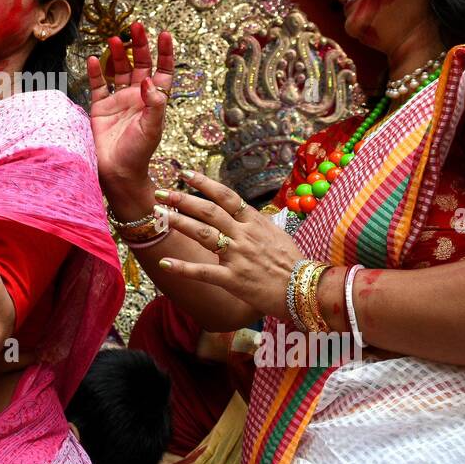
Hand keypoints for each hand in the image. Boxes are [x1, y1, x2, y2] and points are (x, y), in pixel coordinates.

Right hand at [88, 23, 173, 188]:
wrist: (117, 173)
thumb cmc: (138, 154)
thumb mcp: (152, 129)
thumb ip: (154, 104)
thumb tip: (149, 80)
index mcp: (153, 101)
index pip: (163, 71)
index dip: (165, 53)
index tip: (164, 35)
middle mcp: (137, 97)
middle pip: (140, 65)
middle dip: (140, 46)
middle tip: (136, 26)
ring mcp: (118, 102)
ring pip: (120, 71)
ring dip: (118, 54)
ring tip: (115, 38)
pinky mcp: (100, 109)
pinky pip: (98, 86)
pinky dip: (97, 72)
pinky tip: (95, 59)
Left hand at [155, 170, 303, 319]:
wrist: (305, 290)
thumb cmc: (291, 263)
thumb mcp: (275, 234)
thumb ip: (254, 223)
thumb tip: (240, 212)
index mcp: (254, 222)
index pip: (226, 196)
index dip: (204, 183)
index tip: (185, 173)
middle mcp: (244, 235)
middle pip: (209, 211)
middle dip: (182, 199)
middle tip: (161, 192)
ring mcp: (238, 256)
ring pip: (203, 234)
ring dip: (179, 223)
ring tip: (159, 215)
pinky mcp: (233, 279)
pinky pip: (203, 272)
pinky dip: (183, 267)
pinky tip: (165, 263)